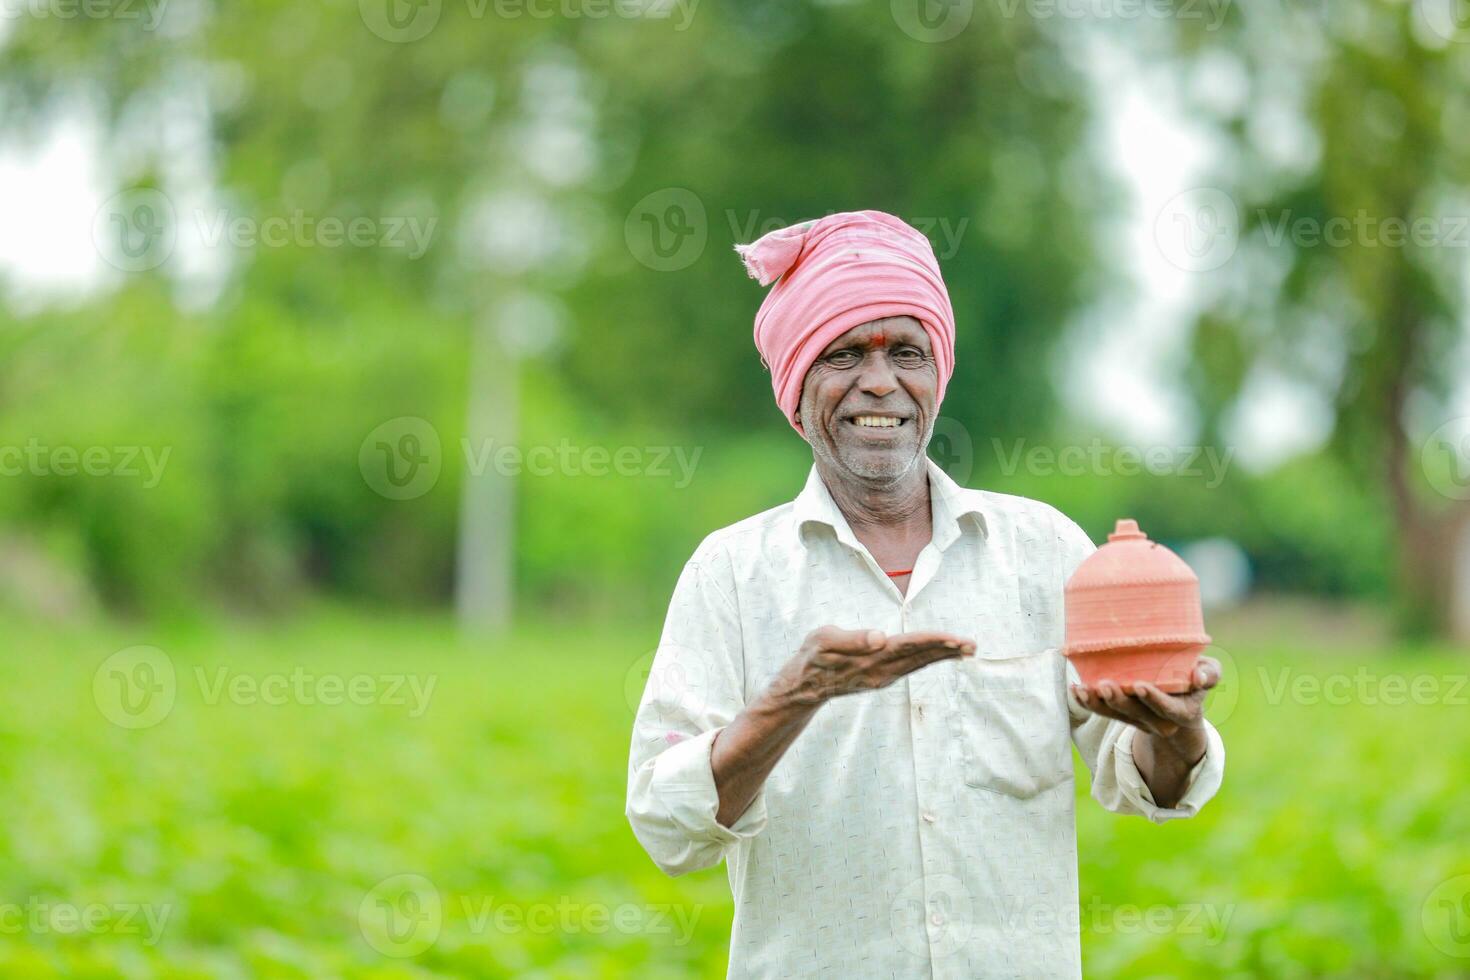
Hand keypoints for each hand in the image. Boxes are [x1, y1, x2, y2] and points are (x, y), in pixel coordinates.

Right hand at [772, 626, 975, 706]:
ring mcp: (883, 677)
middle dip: (947, 650)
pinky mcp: (881, 678)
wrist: (803, 687)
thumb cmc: (812, 658)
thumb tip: (880, 637)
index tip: (955, 638)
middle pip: (920, 658)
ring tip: (965, 649)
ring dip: (942, 656)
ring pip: (918, 664)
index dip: (933, 641)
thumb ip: (853, 639)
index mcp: (871, 658)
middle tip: (973, 645)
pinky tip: (940, 655)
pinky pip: (911, 667)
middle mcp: (882, 671)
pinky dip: (928, 660)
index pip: (909, 646)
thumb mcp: (824, 641)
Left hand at [1070, 655, 1220, 750]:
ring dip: (1098, 703)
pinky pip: (1102, 712)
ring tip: (1084, 687)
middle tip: (1106, 684)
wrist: (1181, 701)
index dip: (1154, 700)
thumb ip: (1210, 674)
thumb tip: (1198, 676)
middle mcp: (1159, 721)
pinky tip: (1075, 689)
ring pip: (1116, 715)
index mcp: (1182, 711)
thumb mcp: (1208, 674)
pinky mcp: (1122, 716)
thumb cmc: (1193, 680)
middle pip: (1136, 714)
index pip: (1167, 709)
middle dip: (1119, 701)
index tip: (1140, 685)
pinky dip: (1088, 702)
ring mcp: (1138, 720)